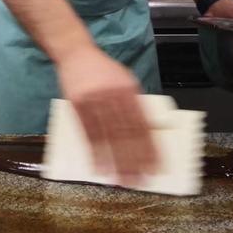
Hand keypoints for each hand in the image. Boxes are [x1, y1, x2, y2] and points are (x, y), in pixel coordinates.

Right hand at [55, 45, 158, 184]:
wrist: (75, 52)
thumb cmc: (102, 69)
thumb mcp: (125, 79)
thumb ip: (135, 102)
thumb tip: (149, 130)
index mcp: (128, 89)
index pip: (142, 124)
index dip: (149, 147)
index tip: (156, 167)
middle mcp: (112, 95)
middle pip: (126, 132)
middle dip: (135, 159)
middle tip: (141, 180)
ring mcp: (94, 100)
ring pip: (108, 136)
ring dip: (116, 161)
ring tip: (123, 180)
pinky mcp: (77, 105)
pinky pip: (88, 133)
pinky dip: (95, 153)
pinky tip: (100, 168)